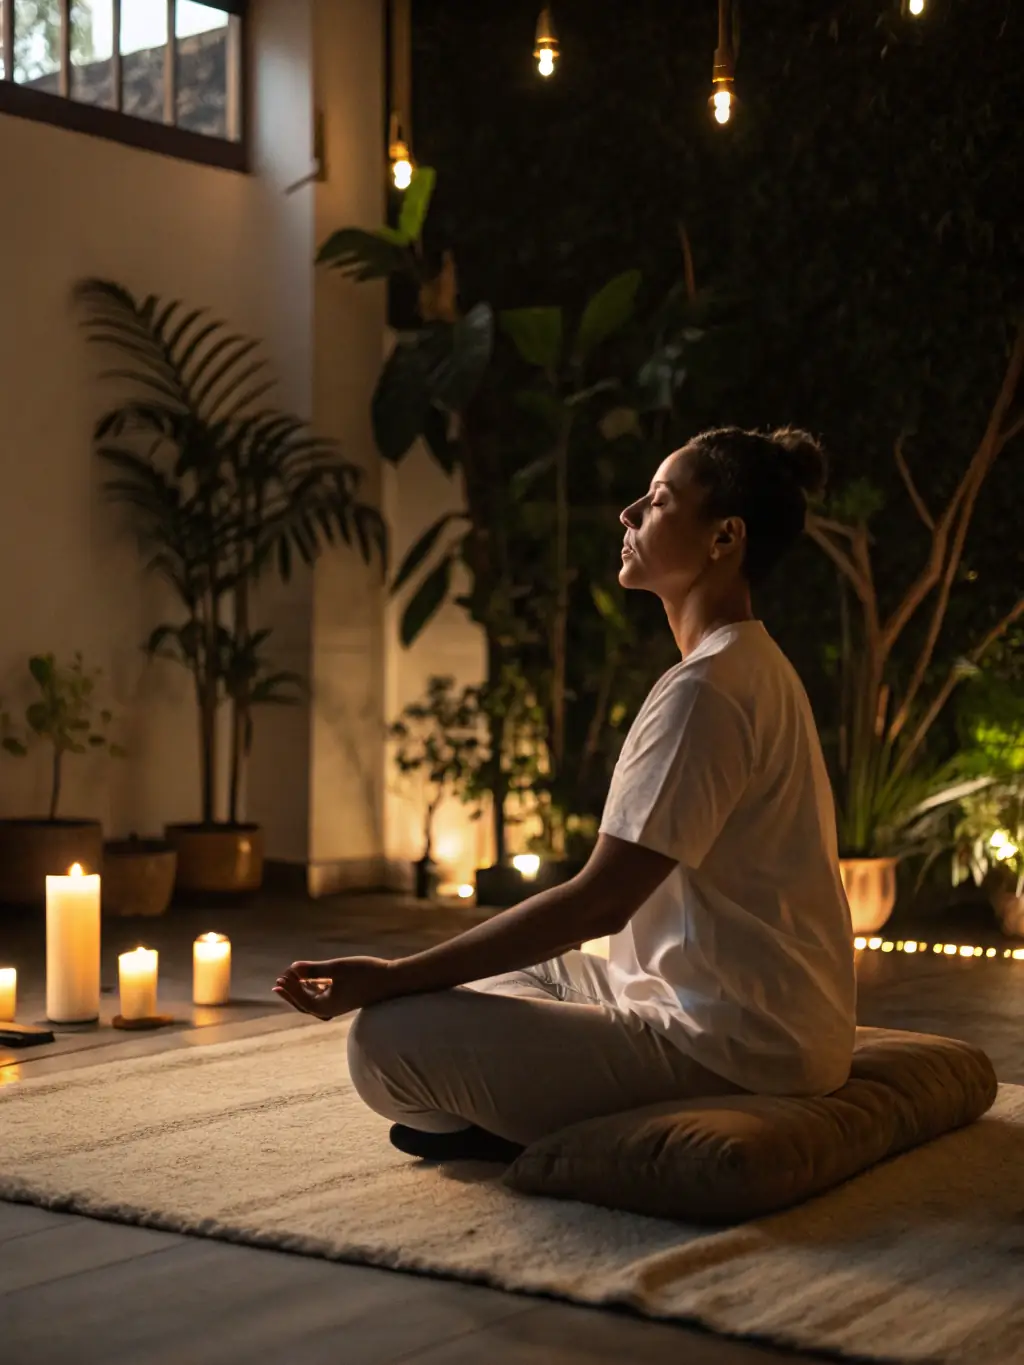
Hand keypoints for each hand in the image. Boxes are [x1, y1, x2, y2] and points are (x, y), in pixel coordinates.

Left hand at [273, 956, 393, 1020]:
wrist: (392, 980)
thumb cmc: (365, 973)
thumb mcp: (337, 969)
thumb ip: (314, 970)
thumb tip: (292, 968)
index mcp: (327, 1006)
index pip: (302, 1000)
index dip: (290, 989)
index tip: (281, 977)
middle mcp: (331, 1009)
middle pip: (304, 1004)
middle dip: (291, 992)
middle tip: (278, 982)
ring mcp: (338, 1004)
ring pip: (313, 1001)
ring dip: (301, 990)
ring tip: (290, 980)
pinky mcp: (345, 998)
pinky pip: (323, 996)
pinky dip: (314, 988)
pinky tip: (311, 979)